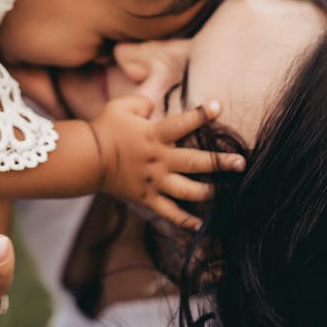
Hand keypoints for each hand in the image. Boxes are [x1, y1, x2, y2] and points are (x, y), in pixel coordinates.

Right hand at [89, 96, 243, 227]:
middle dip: (220, 162)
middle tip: (241, 163)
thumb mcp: (122, 106)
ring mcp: (154, 181)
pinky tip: (201, 224)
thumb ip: (143, 102)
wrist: (86, 158)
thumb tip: (155, 107)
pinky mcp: (147, 198)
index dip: (201, 114)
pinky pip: (170, 212)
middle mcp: (159, 159)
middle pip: (195, 162)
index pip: (183, 122)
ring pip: (188, 190)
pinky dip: (185, 221)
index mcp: (154, 135)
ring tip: (224, 190)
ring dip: (208, 191)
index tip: (218, 107)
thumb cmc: (105, 127)